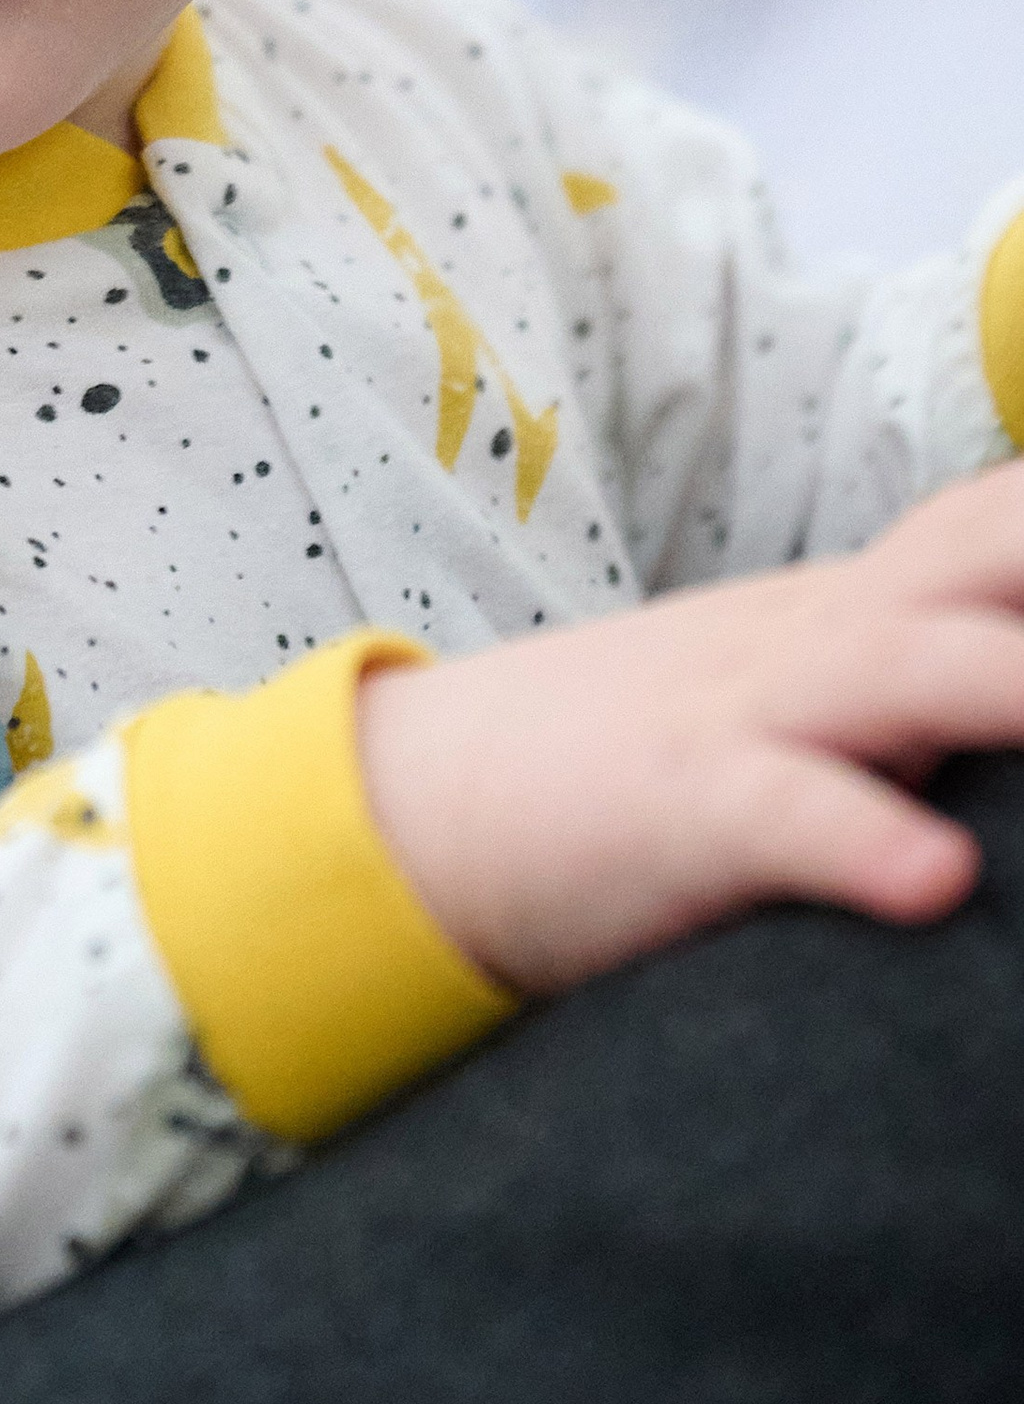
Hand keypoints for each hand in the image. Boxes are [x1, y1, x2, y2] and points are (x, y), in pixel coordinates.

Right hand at [358, 461, 1023, 997]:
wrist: (439, 798)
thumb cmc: (658, 765)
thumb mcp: (817, 706)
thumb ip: (939, 692)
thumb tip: (1018, 704)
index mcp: (869, 605)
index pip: (1014, 523)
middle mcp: (830, 633)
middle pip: (990, 553)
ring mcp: (754, 708)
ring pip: (912, 665)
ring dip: (1018, 685)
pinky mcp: (680, 806)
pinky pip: (780, 813)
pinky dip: (858, 836)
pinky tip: (934, 881)